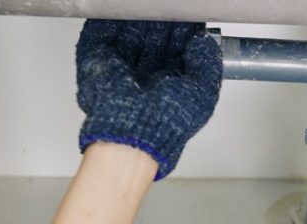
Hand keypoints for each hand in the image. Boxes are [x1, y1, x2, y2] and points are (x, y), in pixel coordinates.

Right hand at [75, 19, 222, 179]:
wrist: (135, 129)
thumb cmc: (168, 121)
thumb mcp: (203, 92)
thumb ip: (208, 63)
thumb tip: (204, 40)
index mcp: (170, 81)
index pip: (176, 46)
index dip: (183, 29)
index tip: (189, 18)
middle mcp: (146, 73)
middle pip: (154, 35)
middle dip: (163, 20)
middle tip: (171, 8)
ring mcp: (122, 66)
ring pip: (131, 31)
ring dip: (140, 16)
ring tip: (150, 7)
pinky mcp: (98, 61)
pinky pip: (103, 32)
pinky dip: (113, 18)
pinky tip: (125, 9)